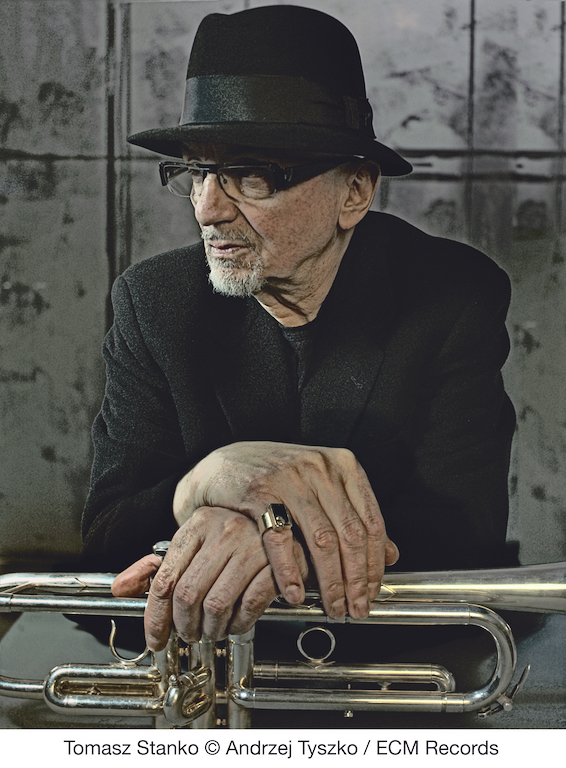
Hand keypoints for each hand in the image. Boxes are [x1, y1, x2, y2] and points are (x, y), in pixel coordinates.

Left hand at [112, 505, 308, 650]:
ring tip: (213, 630)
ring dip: (211, 629)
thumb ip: (156, 567)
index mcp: (198, 524)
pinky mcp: (278, 563)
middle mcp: (224, 531)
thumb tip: (119, 588)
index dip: (156, 617)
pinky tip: (237, 622)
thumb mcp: (194, 544)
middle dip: (184, 626)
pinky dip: (240, 623)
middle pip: (188, 595)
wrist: (285, 523)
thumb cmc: (235, 538)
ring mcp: (252, 546)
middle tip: (189, 634)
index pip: (166, 580)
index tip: (155, 638)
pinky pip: (250, 605)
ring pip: (217, 605)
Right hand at [173, 442, 398, 621]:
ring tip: (332, 607)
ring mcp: (289, 479)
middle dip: (357, 580)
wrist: (226, 464)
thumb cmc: (277, 478)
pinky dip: (290, 572)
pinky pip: (281, 540)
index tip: (373, 591)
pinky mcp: (259, 493)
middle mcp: (319, 469)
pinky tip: (295, 594)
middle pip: (350, 534)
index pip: (371, 521)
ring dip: (330, 582)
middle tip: (357, 608)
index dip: (375, 564)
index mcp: (342, 465)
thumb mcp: (321, 488)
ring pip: (321, 540)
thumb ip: (353, 516)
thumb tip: (391, 554)